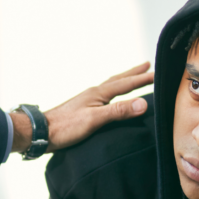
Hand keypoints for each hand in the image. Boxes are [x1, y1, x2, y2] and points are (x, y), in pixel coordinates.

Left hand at [9, 62, 153, 153]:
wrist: (41, 133)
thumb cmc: (66, 127)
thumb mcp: (95, 120)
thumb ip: (119, 111)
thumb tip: (143, 103)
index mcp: (98, 93)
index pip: (125, 84)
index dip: (142, 79)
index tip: (158, 73)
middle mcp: (93, 94)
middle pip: (117, 80)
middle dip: (133, 74)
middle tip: (146, 66)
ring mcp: (86, 101)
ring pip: (110, 88)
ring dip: (123, 82)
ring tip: (130, 79)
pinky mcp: (81, 110)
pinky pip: (103, 98)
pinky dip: (112, 95)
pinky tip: (108, 101)